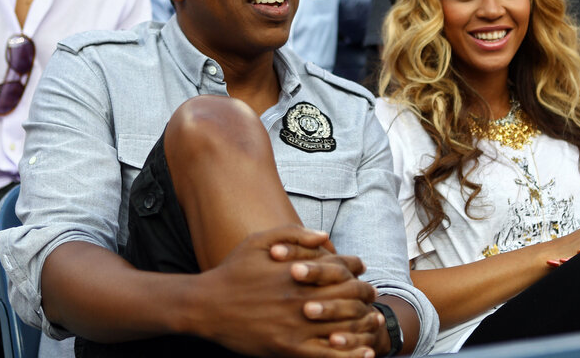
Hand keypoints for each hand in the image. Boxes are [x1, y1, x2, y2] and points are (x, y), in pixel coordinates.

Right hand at [193, 226, 379, 357]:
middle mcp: (301, 297)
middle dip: (366, 295)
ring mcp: (296, 324)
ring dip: (364, 325)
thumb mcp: (258, 240)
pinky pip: (328, 355)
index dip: (357, 267)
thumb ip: (293, 233)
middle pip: (349, 296)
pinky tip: (364, 354)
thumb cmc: (232, 271)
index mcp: (298, 270)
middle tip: (373, 296)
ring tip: (374, 323)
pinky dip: (350, 355)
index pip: (342, 266)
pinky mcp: (288, 348)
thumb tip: (325, 236)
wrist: (205, 306)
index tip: (362, 270)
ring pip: (344, 327)